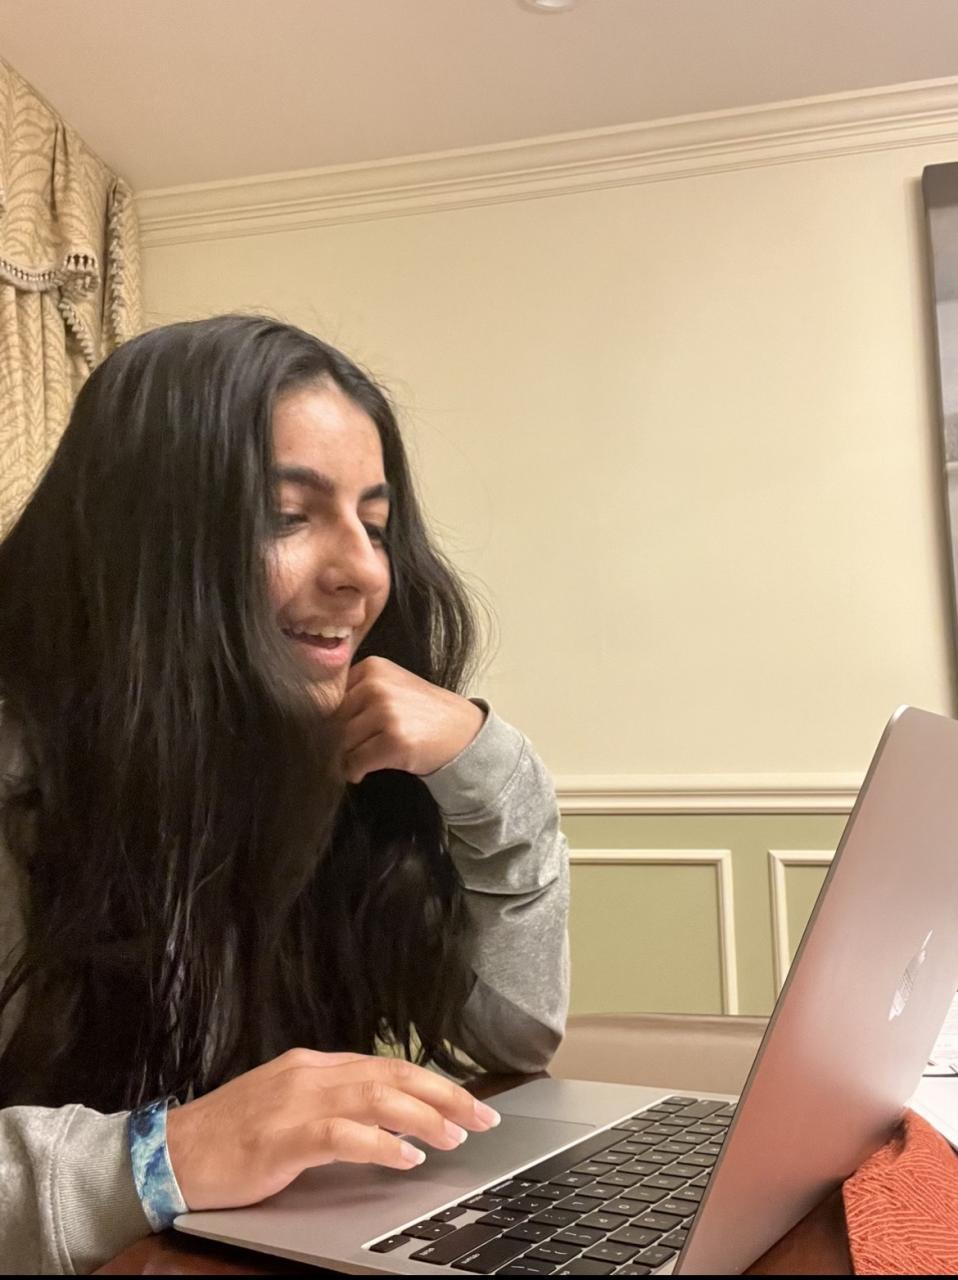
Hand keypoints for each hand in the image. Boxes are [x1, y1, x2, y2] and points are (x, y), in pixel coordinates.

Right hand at [165, 1049, 500, 1210]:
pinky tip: (405, 1157)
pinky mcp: (282, 1136)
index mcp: (315, 1064)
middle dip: (445, 1095)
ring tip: (455, 1135)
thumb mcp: (289, 1108)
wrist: (170, 1152)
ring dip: (423, 1117)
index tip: (470, 1102)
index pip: (389, 1065)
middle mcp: (311, 1073)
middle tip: (484, 1117)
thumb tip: (392, 1120)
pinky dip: (380, 1143)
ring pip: (377, 1098)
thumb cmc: (231, 1137)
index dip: (434, 1083)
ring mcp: (296, 1101)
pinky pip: (343, 1134)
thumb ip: (336, 1106)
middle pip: (393, 1075)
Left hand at [337, 657, 484, 783]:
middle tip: (354, 749)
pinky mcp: (394, 740)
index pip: (330, 698)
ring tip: (364, 757)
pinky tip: (366, 769)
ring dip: (347, 757)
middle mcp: (377, 686)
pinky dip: (355, 771)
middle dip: (339, 740)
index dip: (333, 719)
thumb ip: (358, 692)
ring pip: (341, 743)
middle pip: (333, 721)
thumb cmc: (422, 712)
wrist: (462, 731)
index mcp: (373, 668)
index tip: (345, 730)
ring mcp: (386, 712)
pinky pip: (355, 762)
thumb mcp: (392, 686)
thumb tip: (314, 720)